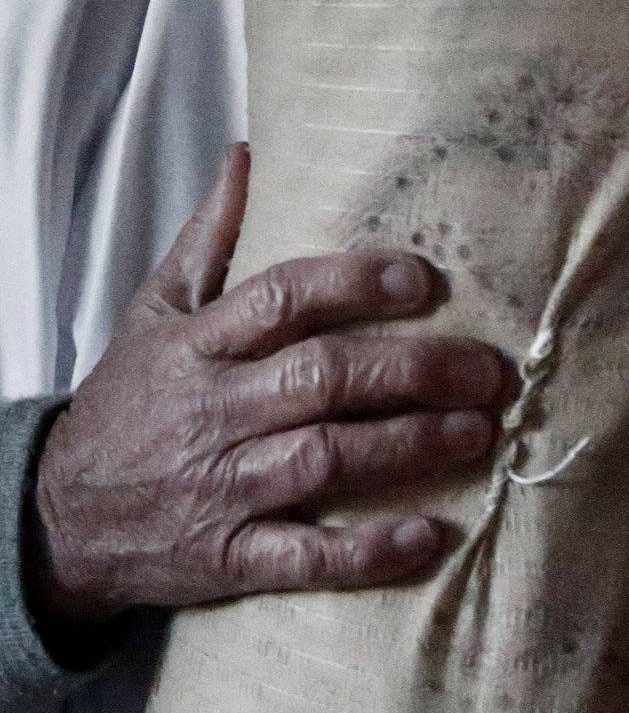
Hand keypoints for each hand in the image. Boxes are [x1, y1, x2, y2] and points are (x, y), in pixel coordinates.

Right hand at [28, 143, 515, 636]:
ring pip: (324, 459)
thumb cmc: (128, 404)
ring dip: (409, 446)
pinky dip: (366, 551)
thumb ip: (208, 238)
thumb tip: (248, 155)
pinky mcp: (228, 558)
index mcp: (198, 346)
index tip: (424, 280)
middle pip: (322, 377)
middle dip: (413, 370)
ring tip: (479, 432)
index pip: (281, 299)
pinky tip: (427, 536)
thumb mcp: (152, 313)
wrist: (56, 519)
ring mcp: (222, 487)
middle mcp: (214, 411)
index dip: (355, 285)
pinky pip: (303, 557)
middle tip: (489, 371)